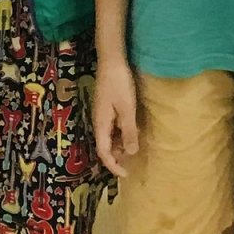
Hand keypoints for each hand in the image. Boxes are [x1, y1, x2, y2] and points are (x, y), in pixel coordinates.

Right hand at [93, 57, 140, 176]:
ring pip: (109, 136)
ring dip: (120, 145)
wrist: (111, 60)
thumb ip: (129, 131)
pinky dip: (121, 133)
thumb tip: (131, 153)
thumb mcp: (127, 109)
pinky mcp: (106, 106)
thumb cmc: (119, 84)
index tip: (126, 174)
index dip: (113, 165)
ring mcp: (102, 113)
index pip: (103, 152)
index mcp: (101, 124)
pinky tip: (131, 130)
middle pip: (105, 145)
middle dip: (117, 157)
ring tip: (134, 147)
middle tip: (133, 162)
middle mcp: (99, 121)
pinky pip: (112, 126)